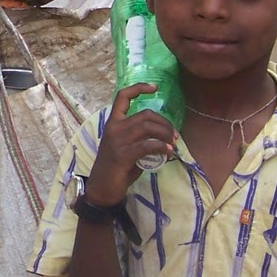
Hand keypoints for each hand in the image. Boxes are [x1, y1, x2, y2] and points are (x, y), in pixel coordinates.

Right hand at [86, 87, 177, 204]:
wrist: (102, 189)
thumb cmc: (116, 168)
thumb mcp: (126, 148)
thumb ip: (140, 139)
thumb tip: (164, 138)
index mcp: (112, 122)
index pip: (122, 97)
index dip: (139, 88)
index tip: (155, 87)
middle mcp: (113, 128)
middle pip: (144, 115)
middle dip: (164, 123)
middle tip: (174, 135)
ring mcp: (117, 141)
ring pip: (147, 128)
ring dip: (165, 134)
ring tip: (173, 144)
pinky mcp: (122, 155)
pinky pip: (147, 146)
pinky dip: (161, 147)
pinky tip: (168, 152)